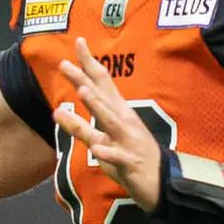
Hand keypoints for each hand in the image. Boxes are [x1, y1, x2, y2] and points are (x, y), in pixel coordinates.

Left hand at [53, 38, 163, 208]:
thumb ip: (84, 124)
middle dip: (83, 80)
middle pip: (101, 97)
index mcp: (120, 112)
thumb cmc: (134, 155)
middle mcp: (123, 122)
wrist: (164, 182)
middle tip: (64, 64)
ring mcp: (127, 141)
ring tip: (83, 91)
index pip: (103, 82)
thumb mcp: (110, 135)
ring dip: (97, 106)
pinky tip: (96, 149)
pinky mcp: (129, 162)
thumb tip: (59, 110)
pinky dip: (107, 152)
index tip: (78, 41)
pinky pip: (116, 157)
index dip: (89, 62)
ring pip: (109, 121)